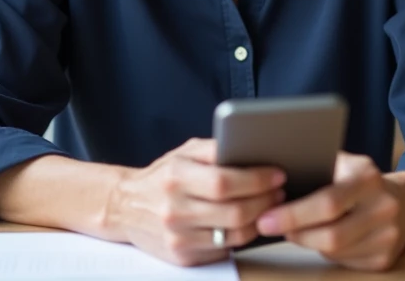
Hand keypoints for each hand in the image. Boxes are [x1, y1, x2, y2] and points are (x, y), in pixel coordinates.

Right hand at [106, 138, 285, 266]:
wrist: (125, 207)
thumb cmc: (162, 177)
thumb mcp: (184, 153)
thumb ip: (214, 150)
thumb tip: (251, 148)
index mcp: (175, 177)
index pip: (224, 182)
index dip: (256, 179)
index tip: (276, 174)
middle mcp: (174, 209)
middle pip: (234, 211)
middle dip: (265, 201)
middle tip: (279, 191)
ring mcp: (178, 237)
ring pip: (234, 234)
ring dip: (260, 220)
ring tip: (269, 206)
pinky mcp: (182, 256)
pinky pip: (224, 248)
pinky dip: (243, 235)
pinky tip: (250, 222)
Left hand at [254, 152, 404, 271]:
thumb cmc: (363, 180)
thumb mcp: (347, 163)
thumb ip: (318, 167)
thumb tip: (272, 180)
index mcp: (369, 179)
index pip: (328, 202)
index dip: (294, 214)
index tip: (267, 217)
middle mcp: (383, 209)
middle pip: (331, 235)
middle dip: (294, 232)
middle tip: (268, 226)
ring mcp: (387, 238)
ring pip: (334, 252)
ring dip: (305, 242)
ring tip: (291, 229)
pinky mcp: (384, 261)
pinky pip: (343, 261)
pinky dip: (324, 252)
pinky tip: (317, 238)